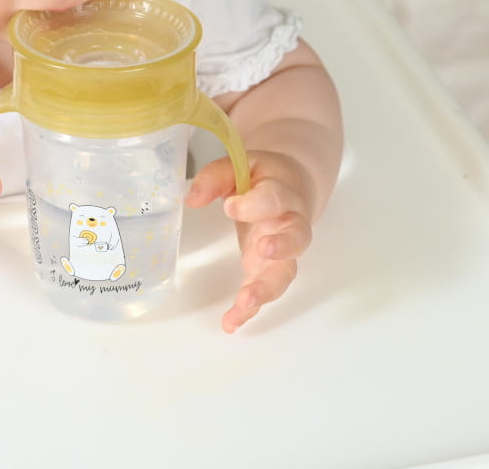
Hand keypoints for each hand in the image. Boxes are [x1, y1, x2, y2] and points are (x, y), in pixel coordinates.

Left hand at [185, 150, 313, 333]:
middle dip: (282, 246)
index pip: (274, 197)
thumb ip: (216, 178)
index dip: (254, 204)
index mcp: (282, 191)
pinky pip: (265, 291)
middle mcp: (290, 223)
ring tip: (245, 301)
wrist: (290, 187)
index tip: (230, 206)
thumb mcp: (239, 166)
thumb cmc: (261, 176)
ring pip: (285, 272)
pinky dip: (250, 309)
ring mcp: (283, 251)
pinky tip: (231, 322)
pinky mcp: (269, 269)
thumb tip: (192, 198)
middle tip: (263, 250)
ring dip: (266, 288)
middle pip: (296, 238)